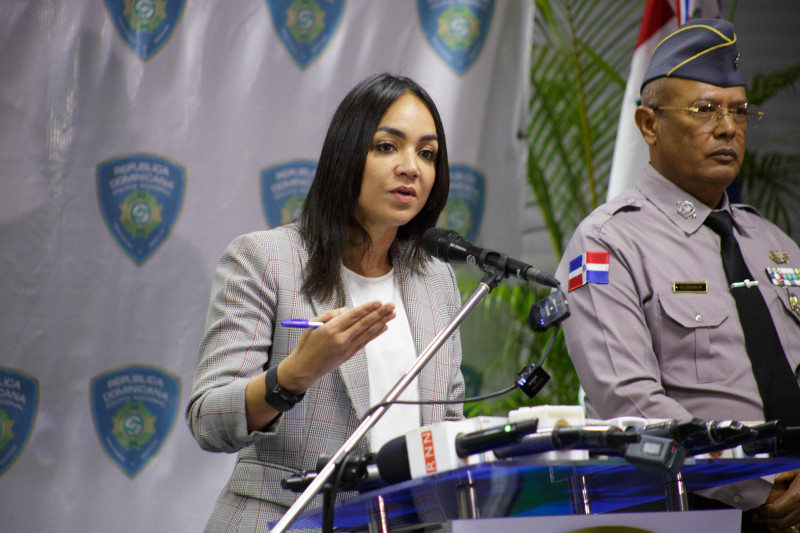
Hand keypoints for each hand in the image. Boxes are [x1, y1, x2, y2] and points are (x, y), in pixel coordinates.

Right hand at [278, 301, 395, 391]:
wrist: (303, 369)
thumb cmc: (306, 345)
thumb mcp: (312, 325)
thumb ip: (330, 315)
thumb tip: (347, 310)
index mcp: (330, 329)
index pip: (353, 316)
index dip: (367, 308)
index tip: (378, 302)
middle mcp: (341, 339)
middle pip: (364, 323)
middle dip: (379, 313)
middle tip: (391, 306)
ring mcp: (346, 348)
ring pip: (367, 333)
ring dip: (381, 322)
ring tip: (391, 315)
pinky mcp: (349, 354)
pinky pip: (365, 342)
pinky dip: (375, 334)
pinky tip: (383, 327)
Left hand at [758, 469, 799, 532]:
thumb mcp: (797, 471)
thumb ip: (785, 474)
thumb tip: (774, 478)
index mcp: (797, 495)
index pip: (776, 509)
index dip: (765, 511)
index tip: (761, 507)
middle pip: (781, 521)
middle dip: (768, 519)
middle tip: (762, 514)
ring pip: (788, 528)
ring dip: (776, 526)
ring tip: (768, 520)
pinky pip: (796, 530)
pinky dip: (786, 530)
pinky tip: (779, 525)